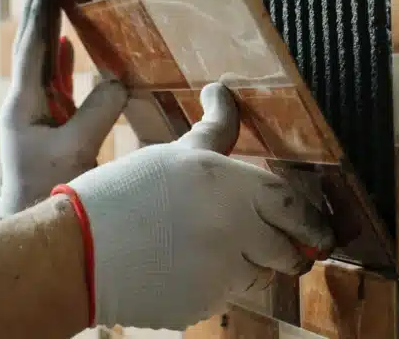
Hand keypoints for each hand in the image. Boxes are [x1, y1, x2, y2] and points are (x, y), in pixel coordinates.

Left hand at [0, 0, 128, 218]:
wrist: (29, 216)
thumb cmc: (50, 186)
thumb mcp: (77, 147)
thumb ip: (99, 110)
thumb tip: (118, 80)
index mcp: (24, 103)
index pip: (33, 50)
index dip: (43, 16)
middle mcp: (24, 101)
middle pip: (33, 47)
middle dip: (43, 13)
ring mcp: (34, 111)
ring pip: (42, 60)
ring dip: (51, 29)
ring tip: (59, 0)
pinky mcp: (46, 121)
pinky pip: (53, 80)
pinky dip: (59, 57)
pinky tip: (66, 43)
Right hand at [58, 83, 334, 330]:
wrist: (76, 251)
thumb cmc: (125, 192)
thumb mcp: (176, 153)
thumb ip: (215, 129)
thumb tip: (222, 91)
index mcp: (233, 187)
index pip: (296, 207)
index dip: (314, 221)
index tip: (322, 230)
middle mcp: (236, 231)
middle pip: (290, 252)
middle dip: (294, 251)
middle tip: (290, 248)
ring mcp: (219, 274)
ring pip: (261, 277)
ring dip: (256, 267)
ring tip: (228, 252)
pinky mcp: (201, 306)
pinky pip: (228, 298)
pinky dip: (222, 286)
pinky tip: (193, 268)